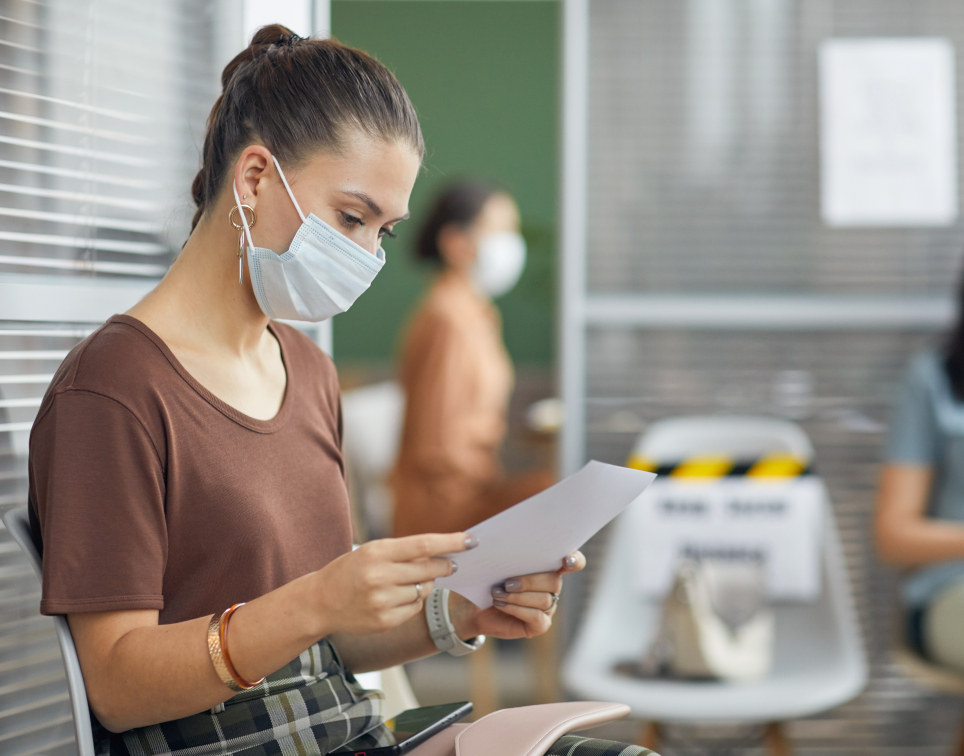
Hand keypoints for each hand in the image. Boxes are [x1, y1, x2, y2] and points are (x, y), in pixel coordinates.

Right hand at [313, 533, 472, 635]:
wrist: (320, 602)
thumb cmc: (350, 570)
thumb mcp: (372, 551)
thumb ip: (404, 552)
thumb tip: (443, 552)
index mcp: (377, 553)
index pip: (423, 545)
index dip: (451, 542)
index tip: (472, 540)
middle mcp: (380, 577)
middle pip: (430, 569)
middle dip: (445, 565)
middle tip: (452, 563)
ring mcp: (382, 602)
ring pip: (424, 590)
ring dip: (425, 584)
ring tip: (405, 581)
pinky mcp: (385, 622)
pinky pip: (414, 608)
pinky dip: (413, 601)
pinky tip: (396, 597)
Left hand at [450, 551, 585, 639]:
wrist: (474, 607)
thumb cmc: (487, 579)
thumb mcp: (496, 563)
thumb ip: (507, 553)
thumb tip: (501, 543)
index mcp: (547, 565)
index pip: (573, 560)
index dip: (575, 560)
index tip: (566, 561)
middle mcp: (552, 586)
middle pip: (554, 581)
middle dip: (530, 581)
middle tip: (507, 583)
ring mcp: (548, 607)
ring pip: (544, 600)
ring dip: (518, 597)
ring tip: (497, 593)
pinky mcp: (540, 625)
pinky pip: (536, 616)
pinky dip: (516, 609)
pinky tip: (500, 605)